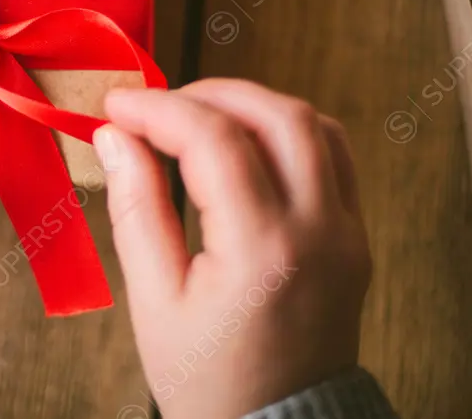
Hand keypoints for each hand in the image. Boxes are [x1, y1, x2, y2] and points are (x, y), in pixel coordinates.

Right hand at [93, 80, 370, 418]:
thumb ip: (136, 209)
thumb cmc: (207, 378)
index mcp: (262, 249)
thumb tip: (115, 138)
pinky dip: (288, 130)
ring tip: (199, 116)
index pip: (214, 140)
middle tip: (158, 105)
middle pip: (277, 114)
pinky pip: (335, 156)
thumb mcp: (154, 300)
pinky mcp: (355, 238)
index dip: (159, 108)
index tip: (117, 104)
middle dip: (209, 92)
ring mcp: (347, 232)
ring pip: (315, 125)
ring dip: (253, 104)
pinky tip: (247, 141)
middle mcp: (318, 230)